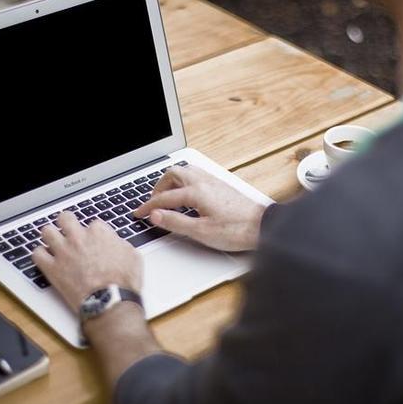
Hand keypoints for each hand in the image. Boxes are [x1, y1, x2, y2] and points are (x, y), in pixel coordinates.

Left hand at [32, 213, 141, 311]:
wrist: (110, 302)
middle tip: (68, 229)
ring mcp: (64, 252)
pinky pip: (37, 254)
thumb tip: (116, 243)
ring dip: (50, 235)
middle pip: (65, 218)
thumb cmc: (123, 282)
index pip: (92, 223)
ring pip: (47, 231)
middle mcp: (79, 238)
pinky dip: (40, 255)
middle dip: (67, 222)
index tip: (93, 240)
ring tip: (53, 241)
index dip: (92, 232)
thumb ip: (120, 244)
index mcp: (99, 233)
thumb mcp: (133, 257)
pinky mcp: (52, 268)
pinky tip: (45, 258)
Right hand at [134, 165, 265, 251]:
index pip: (164, 197)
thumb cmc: (236, 230)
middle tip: (153, 203)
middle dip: (159, 187)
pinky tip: (187, 195)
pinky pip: (196, 175)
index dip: (148, 206)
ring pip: (186, 171)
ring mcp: (214, 181)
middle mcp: (204, 181)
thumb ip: (175, 222)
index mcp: (196, 192)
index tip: (139, 213)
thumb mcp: (201, 232)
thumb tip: (156, 216)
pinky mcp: (221, 185)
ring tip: (167, 197)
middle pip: (173, 174)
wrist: (263, 226)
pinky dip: (185, 181)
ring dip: (172, 181)